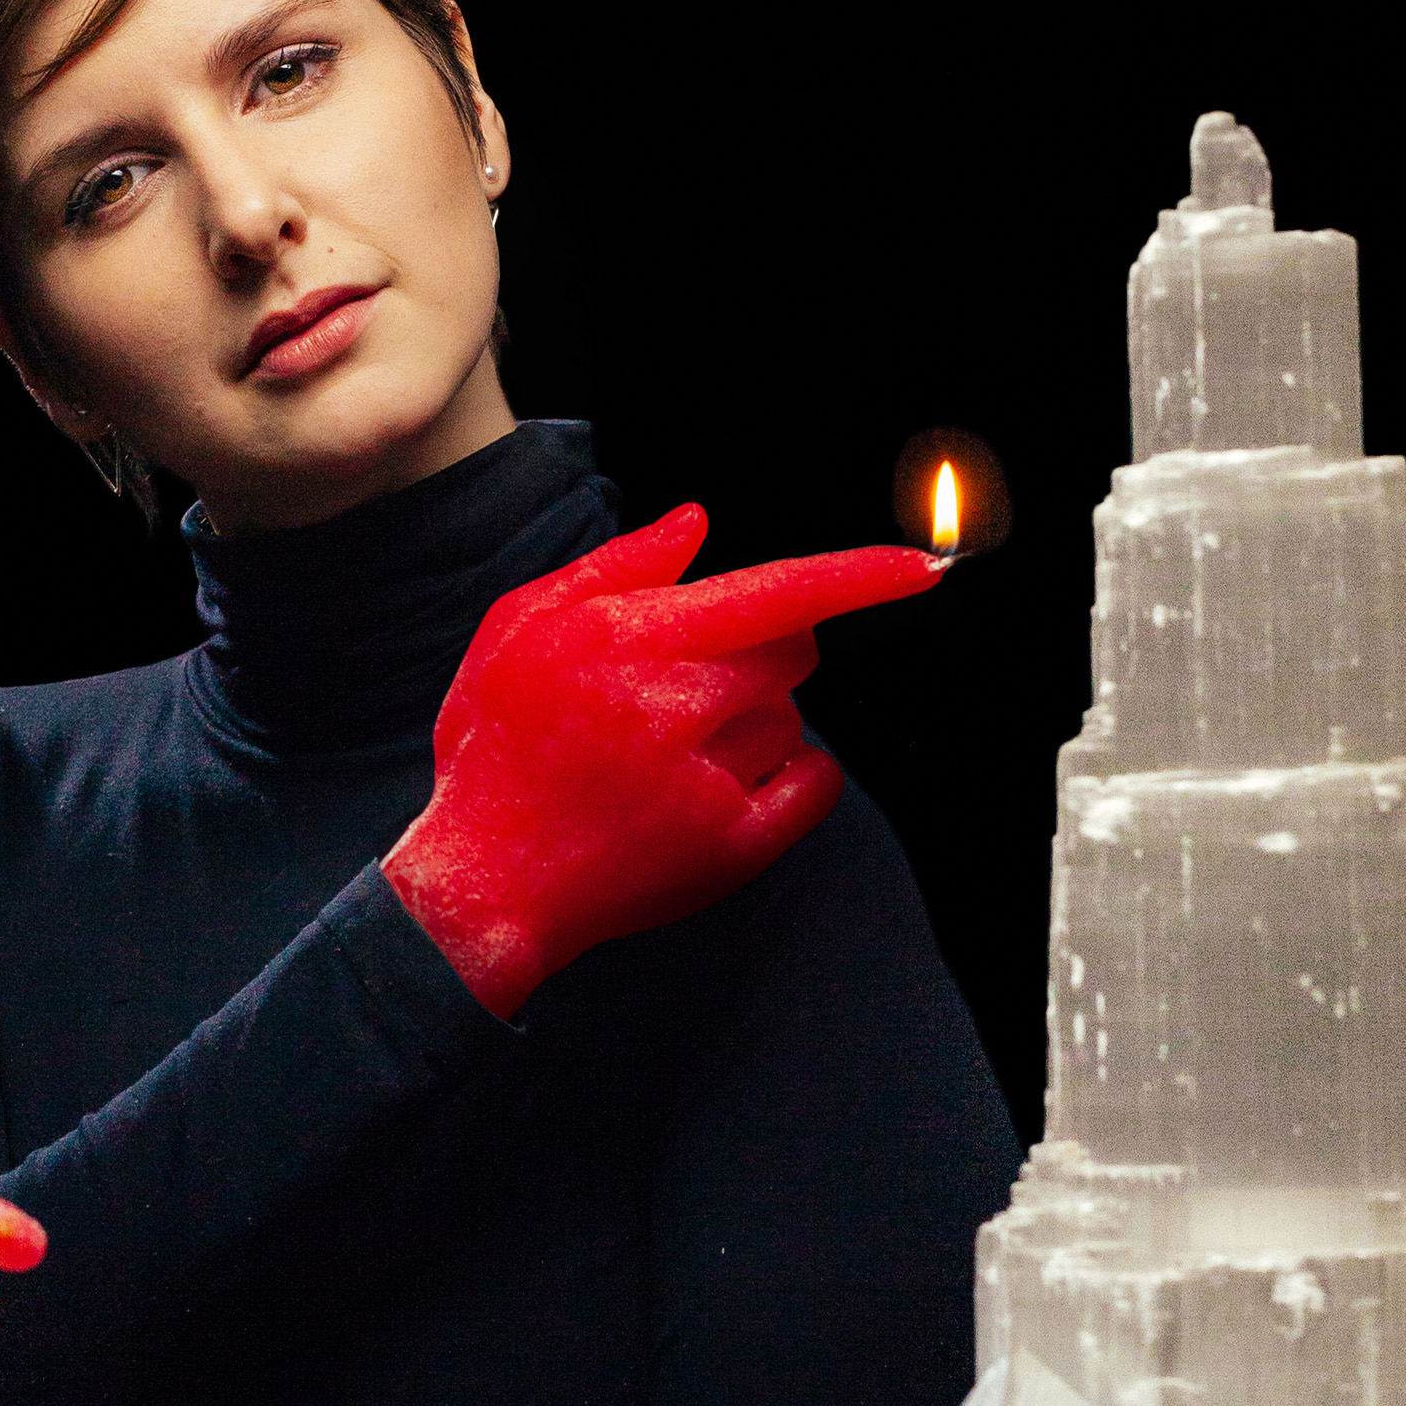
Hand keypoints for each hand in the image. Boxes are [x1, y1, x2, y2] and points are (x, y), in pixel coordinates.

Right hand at [384, 505, 938, 1016]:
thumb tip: (697, 523)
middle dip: (761, 652)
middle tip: (688, 685)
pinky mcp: (732, 848)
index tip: (923, 567)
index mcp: (631, 638)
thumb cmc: (496, 747)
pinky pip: (812, 783)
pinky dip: (791, 776)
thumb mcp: (521, 627)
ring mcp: (711, 780)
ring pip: (791, 718)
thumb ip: (614, 566)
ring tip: (664, 757)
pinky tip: (721, 787)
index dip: (860, 575)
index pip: (778, 590)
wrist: (482, 882)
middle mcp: (679, 704)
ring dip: (750, 723)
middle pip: (791, 651)